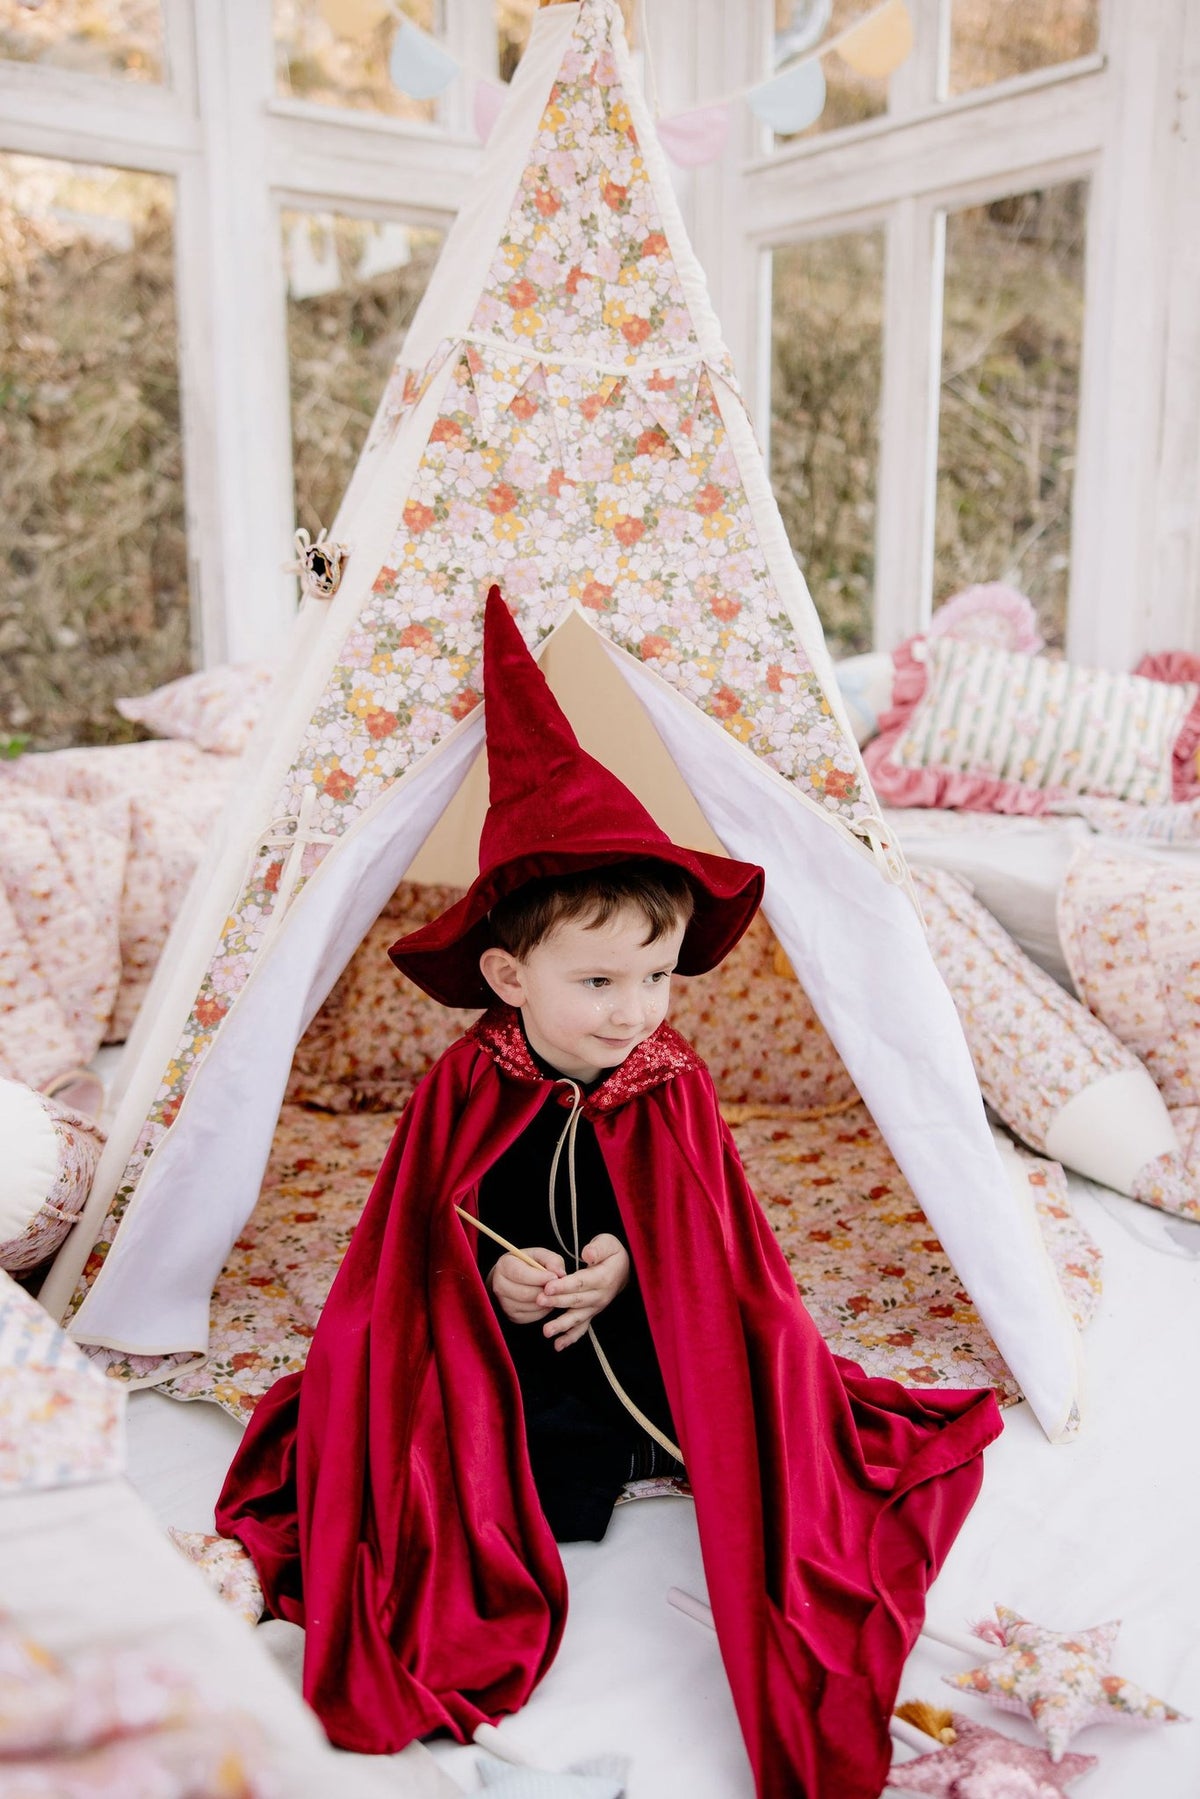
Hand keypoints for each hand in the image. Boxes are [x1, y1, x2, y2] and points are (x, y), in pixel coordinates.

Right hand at [488, 1248, 565, 1324]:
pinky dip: (544, 1309)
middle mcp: (500, 1285)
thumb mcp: (540, 1255)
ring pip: (531, 1306)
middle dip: (545, 1291)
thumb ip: (552, 1260)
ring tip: (552, 1292)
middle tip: (557, 1287)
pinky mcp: (513, 1316)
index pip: (521, 1274)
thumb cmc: (529, 1264)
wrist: (514, 1279)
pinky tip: (547, 1300)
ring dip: (546, 1301)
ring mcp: (505, 1303)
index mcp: (505, 1265)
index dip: (540, 1277)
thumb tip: (560, 1274)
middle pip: (525, 1293)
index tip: (555, 1277)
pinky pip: (533, 1316)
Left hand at [539, 1234, 629, 1349]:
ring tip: (546, 1331)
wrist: (624, 1269)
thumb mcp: (608, 1243)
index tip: (548, 1287)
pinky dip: (570, 1338)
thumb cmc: (611, 1253)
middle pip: (576, 1300)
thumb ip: (598, 1248)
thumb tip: (587, 1254)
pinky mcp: (591, 1314)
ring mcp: (596, 1307)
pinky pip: (582, 1328)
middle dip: (556, 1302)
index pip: (581, 1282)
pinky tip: (558, 1345)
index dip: (564, 1285)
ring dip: (561, 1325)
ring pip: (577, 1317)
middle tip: (539, 1301)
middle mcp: (600, 1296)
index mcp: (603, 1278)